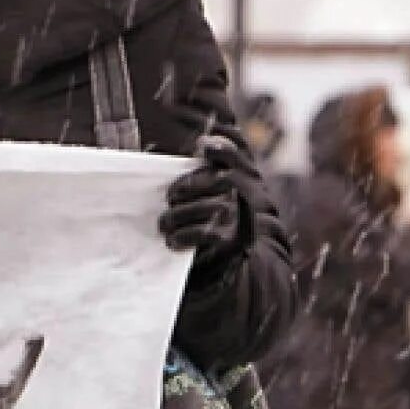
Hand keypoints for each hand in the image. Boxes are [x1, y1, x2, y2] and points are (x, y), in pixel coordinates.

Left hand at [160, 135, 252, 268]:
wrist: (221, 264)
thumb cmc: (200, 221)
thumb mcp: (196, 193)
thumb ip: (186, 169)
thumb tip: (163, 144)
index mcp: (237, 177)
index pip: (235, 156)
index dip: (222, 148)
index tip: (202, 144)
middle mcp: (246, 196)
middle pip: (223, 180)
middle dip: (191, 185)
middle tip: (170, 197)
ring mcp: (243, 220)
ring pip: (214, 207)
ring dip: (181, 214)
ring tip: (164, 224)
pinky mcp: (236, 243)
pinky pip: (209, 234)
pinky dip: (186, 236)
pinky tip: (172, 241)